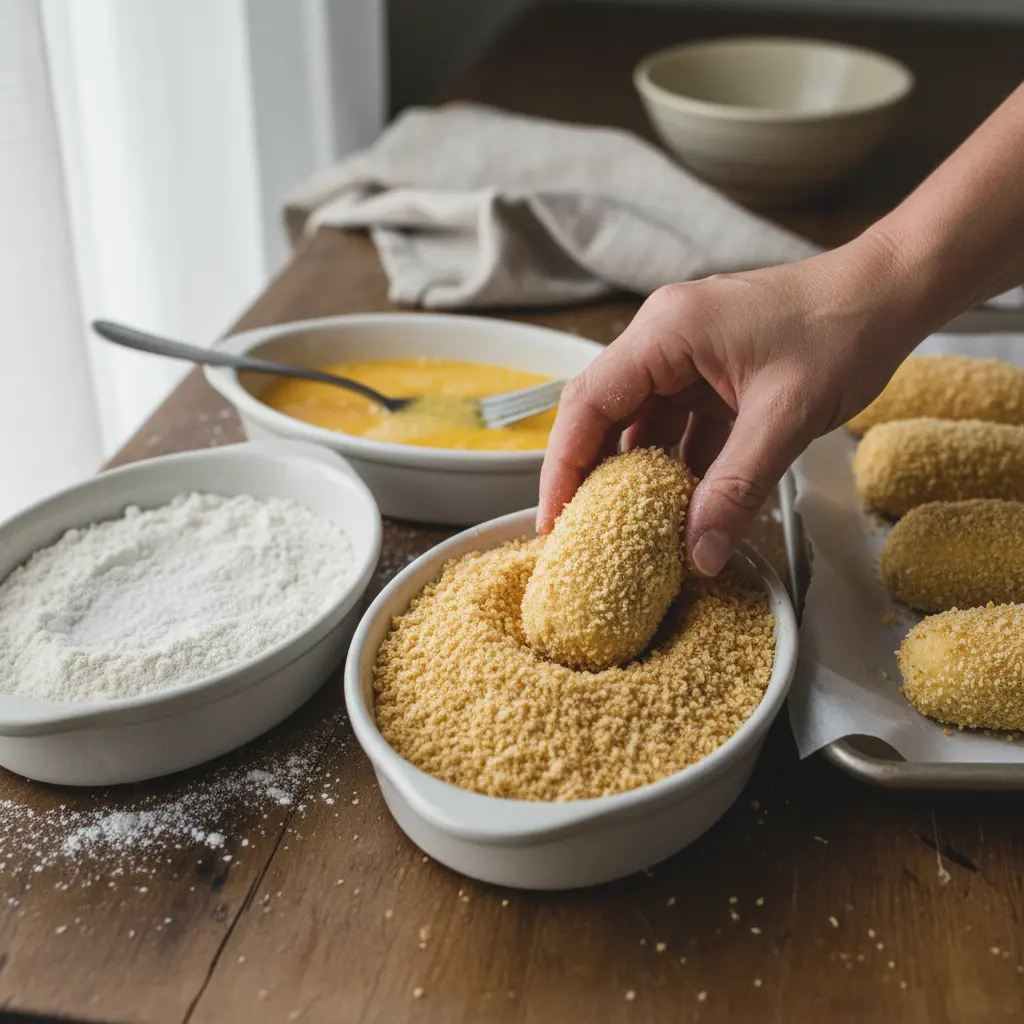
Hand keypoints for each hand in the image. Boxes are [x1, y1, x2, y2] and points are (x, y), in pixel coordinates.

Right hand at [537, 233, 929, 575]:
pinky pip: (678, 428)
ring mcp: (688, 358)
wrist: (892, 294)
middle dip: (593, 475)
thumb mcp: (784, 417)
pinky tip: (681, 508)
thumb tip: (701, 554)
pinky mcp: (712, 376)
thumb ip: (737, 488)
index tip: (554, 518)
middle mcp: (664, 339)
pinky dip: (677, 467)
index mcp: (666, 332)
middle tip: (581, 534)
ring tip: (627, 532)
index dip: (563, 464)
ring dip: (638, 476)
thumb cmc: (842, 329)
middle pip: (605, 414)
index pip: (588, 402)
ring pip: (641, 425)